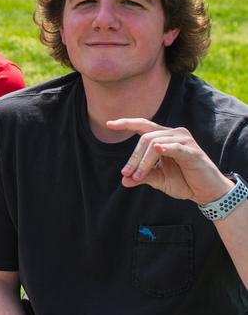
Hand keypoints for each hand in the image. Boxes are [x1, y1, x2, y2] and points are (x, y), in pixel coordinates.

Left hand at [107, 118, 234, 205]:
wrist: (205, 191)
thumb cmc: (183, 181)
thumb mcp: (158, 179)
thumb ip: (141, 177)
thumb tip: (124, 180)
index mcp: (164, 137)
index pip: (142, 126)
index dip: (126, 123)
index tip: (108, 124)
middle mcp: (174, 134)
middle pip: (145, 138)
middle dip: (133, 157)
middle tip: (127, 174)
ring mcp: (184, 141)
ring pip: (155, 144)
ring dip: (143, 161)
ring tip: (137, 176)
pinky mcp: (193, 152)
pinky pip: (176, 147)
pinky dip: (166, 148)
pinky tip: (158, 150)